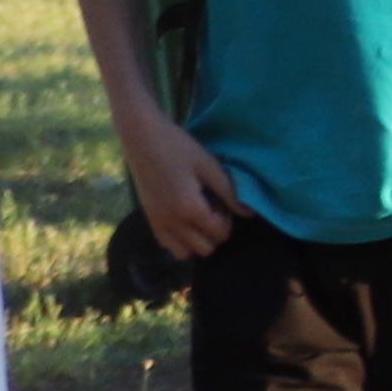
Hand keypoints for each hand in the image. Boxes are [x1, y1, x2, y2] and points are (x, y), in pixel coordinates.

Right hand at [125, 120, 241, 260]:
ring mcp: (157, 223)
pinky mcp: (149, 219)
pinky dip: (179, 239)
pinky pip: (167, 244)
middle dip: (215, 232)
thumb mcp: (209, 166)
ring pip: (184, 252)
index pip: (220, 234)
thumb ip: (230, 192)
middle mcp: (172, 223)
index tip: (222, 199)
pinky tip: (183, 216)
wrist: (142, 138)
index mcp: (189, 209)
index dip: (228, 219)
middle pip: (205, 249)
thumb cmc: (179, 148)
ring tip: (198, 214)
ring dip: (197, 239)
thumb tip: (249, 214)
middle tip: (212, 207)